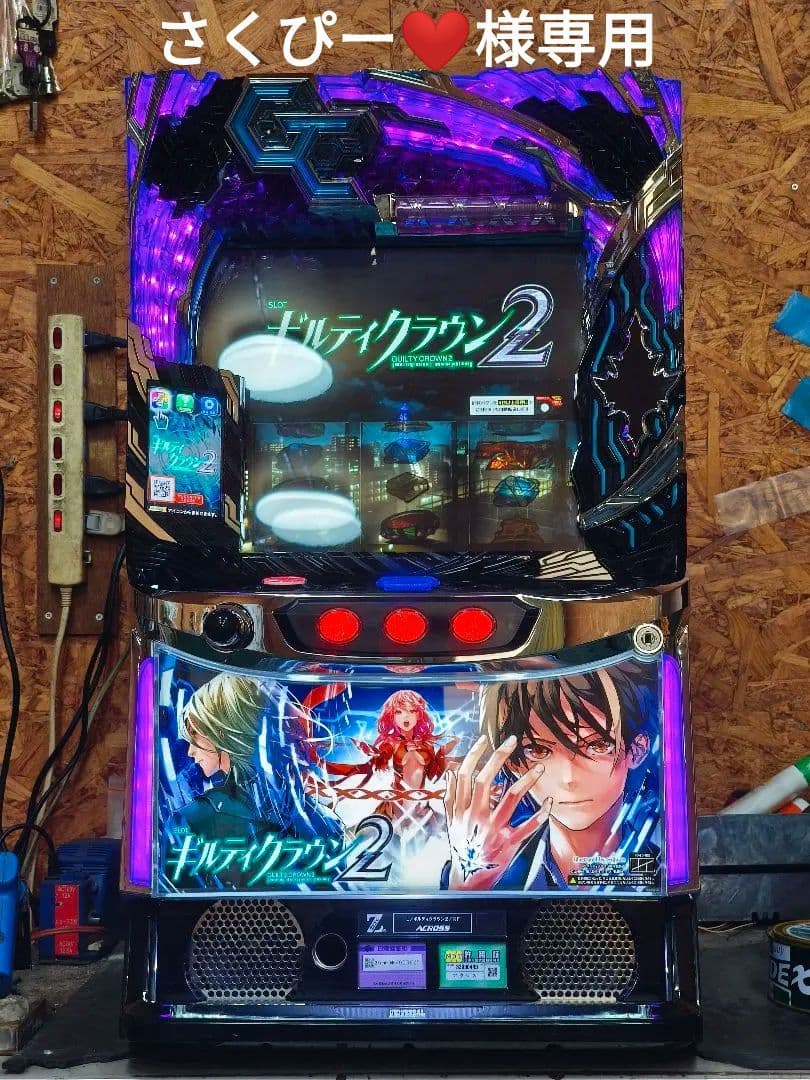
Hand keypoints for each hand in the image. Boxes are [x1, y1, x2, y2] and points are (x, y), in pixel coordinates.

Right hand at [444, 734, 551, 890]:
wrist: (468, 882)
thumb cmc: (462, 849)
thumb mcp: (451, 824)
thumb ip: (451, 798)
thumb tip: (452, 772)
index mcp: (460, 811)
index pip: (464, 775)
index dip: (474, 755)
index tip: (485, 739)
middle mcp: (475, 818)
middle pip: (485, 780)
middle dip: (499, 757)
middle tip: (512, 741)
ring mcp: (492, 831)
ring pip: (509, 799)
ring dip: (526, 781)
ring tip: (538, 767)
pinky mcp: (508, 844)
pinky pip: (527, 827)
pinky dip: (540, 814)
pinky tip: (549, 803)